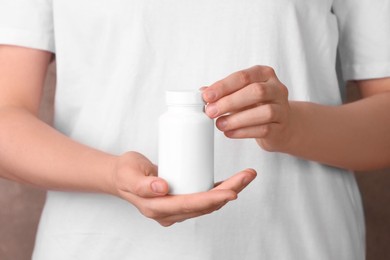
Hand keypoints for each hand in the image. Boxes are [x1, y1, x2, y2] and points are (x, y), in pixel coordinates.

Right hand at [112, 152, 256, 225]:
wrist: (120, 176)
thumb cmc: (125, 172)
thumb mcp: (129, 174)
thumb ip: (142, 183)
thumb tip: (163, 189)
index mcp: (158, 208)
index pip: (191, 205)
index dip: (213, 199)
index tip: (232, 191)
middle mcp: (170, 212)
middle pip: (205, 204)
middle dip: (229, 191)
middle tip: (247, 175)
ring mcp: (176, 208)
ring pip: (208, 202)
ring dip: (229, 191)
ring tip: (245, 176)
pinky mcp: (181, 200)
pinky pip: (203, 198)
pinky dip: (219, 191)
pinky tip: (232, 182)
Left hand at [202, 65, 290, 151]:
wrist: (280, 125)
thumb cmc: (256, 106)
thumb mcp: (240, 94)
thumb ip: (223, 92)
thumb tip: (203, 92)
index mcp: (264, 74)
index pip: (243, 77)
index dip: (223, 86)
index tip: (207, 96)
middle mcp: (277, 89)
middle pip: (256, 91)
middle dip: (230, 102)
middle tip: (211, 111)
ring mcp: (282, 108)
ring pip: (264, 112)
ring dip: (237, 119)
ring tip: (220, 124)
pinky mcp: (281, 127)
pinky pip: (264, 129)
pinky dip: (244, 132)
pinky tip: (230, 133)